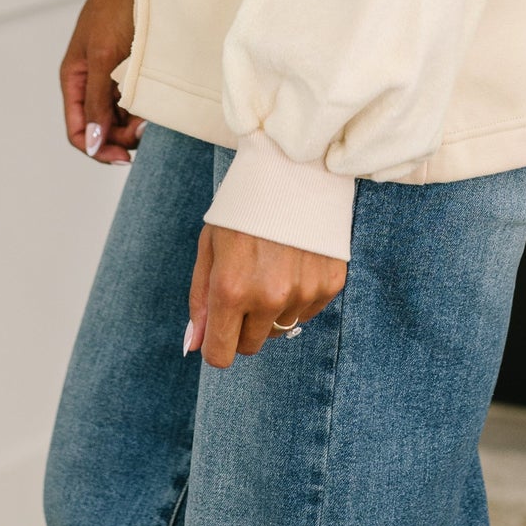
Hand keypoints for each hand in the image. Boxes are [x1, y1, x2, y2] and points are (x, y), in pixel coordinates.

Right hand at [59, 0, 143, 164]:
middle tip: (146, 130)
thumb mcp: (103, 57)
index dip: (97, 148)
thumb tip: (92, 142)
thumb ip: (96, 101)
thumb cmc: (114, 10)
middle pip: (101, 128)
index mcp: (74, 80)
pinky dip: (144, 109)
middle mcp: (90, 84)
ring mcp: (111, 78)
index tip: (124, 156)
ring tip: (153, 117)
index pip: (78, 130)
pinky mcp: (132, 71)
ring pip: (120, 118)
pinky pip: (134, 102)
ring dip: (135, 124)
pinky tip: (156, 106)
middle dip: (121, 136)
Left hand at [186, 222, 346, 366]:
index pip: (220, 355)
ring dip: (271, 310)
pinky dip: (297, 297)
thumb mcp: (209, 247)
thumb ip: (200, 300)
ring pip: (280, 329)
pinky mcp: (330, 284)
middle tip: (244, 288)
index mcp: (231, 289)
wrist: (294, 170)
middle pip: (250, 346)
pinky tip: (293, 264)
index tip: (218, 330)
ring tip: (270, 269)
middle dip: (242, 327)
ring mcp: (303, 292)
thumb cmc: (243, 208)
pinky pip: (306, 312)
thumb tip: (195, 345)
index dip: (215, 346)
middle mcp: (269, 297)